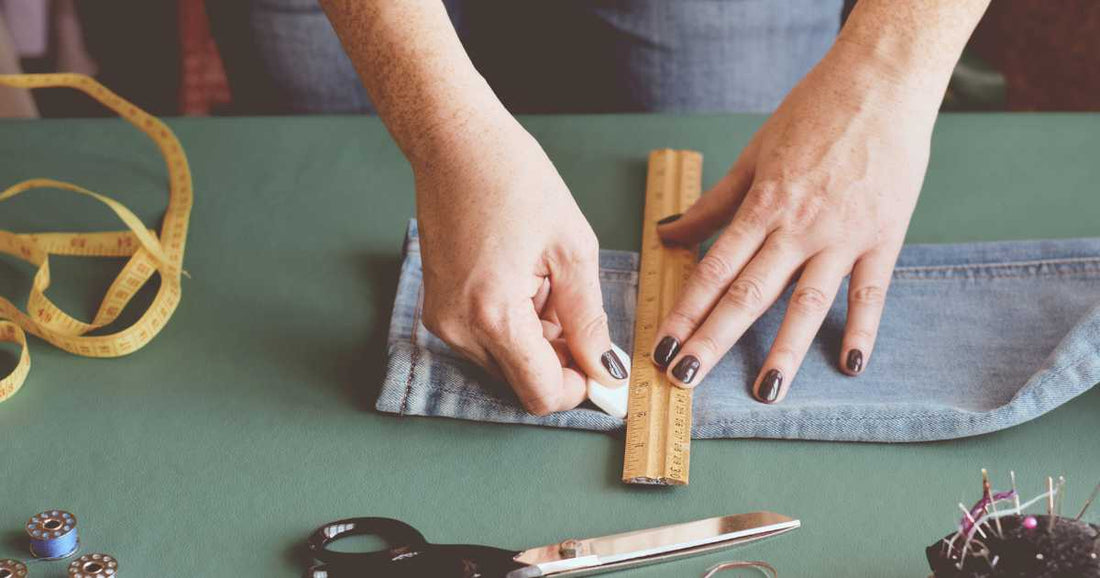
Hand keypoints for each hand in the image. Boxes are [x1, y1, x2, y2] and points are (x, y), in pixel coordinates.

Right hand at [414, 119, 626, 414]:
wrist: (454, 142)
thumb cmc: (513, 179)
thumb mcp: (572, 249)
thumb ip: (589, 319)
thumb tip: (605, 370)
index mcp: (493, 314)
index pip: (540, 393)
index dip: (579, 388)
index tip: (605, 369)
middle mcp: (458, 328)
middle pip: (522, 382)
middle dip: (559, 359)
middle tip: (577, 306)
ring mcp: (442, 320)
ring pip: (506, 361)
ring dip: (537, 339)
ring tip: (544, 279)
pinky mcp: (438, 309)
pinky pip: (486, 339)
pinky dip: (514, 324)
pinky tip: (523, 278)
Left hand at [651, 44, 940, 402]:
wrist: (881, 84)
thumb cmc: (813, 114)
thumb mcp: (754, 155)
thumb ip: (713, 204)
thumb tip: (668, 234)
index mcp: (762, 206)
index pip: (714, 270)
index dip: (685, 310)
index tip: (662, 344)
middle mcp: (799, 227)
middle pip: (749, 293)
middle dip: (714, 339)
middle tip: (686, 376)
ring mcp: (843, 236)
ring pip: (807, 302)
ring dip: (784, 349)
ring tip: (765, 390)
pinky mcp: (884, 238)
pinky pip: (870, 292)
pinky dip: (862, 329)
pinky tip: (848, 365)